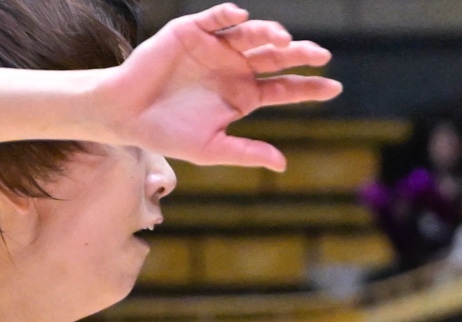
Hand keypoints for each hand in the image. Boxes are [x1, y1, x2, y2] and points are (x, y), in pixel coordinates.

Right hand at [96, 7, 339, 170]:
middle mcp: (235, 68)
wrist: (127, 115)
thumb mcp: (212, 148)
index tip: (335, 87)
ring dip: (268, 34)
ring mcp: (215, 48)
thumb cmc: (168, 134)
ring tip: (283, 40)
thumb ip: (247, 152)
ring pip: (250, 36)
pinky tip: (242, 18)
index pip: (284, 88)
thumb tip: (282, 164)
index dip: (310, 87)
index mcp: (244, 95)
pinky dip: (228, 16)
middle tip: (321, 55)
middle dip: (299, 55)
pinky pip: (215, 19)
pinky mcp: (191, 32)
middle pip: (275, 58)